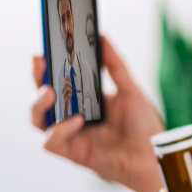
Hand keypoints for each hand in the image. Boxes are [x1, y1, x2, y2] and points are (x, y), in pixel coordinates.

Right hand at [30, 36, 164, 191]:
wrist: (155, 155)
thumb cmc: (143, 126)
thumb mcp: (130, 90)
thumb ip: (115, 65)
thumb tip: (102, 36)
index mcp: (83, 100)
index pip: (57, 80)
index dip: (45, 67)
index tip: (43, 51)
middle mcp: (72, 116)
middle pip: (42, 97)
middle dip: (37, 79)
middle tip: (39, 63)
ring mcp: (71, 135)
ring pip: (38, 120)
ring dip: (38, 104)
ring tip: (50, 92)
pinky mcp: (74, 153)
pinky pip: (52, 142)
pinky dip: (60, 130)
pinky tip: (76, 120)